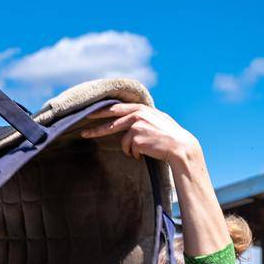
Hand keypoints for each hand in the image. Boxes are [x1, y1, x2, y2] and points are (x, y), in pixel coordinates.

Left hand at [79, 103, 200, 165]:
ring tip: (145, 150)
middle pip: (110, 123)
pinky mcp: (136, 138)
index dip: (101, 111)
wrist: (180, 146)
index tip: (88, 114)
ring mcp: (136, 126)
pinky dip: (136, 155)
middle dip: (96, 129)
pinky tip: (147, 153)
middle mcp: (137, 114)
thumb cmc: (169, 135)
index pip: (116, 108)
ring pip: (123, 142)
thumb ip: (142, 117)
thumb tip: (128, 118)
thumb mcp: (156, 119)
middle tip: (83, 134)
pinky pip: (130, 150)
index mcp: (141, 108)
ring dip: (131, 149)